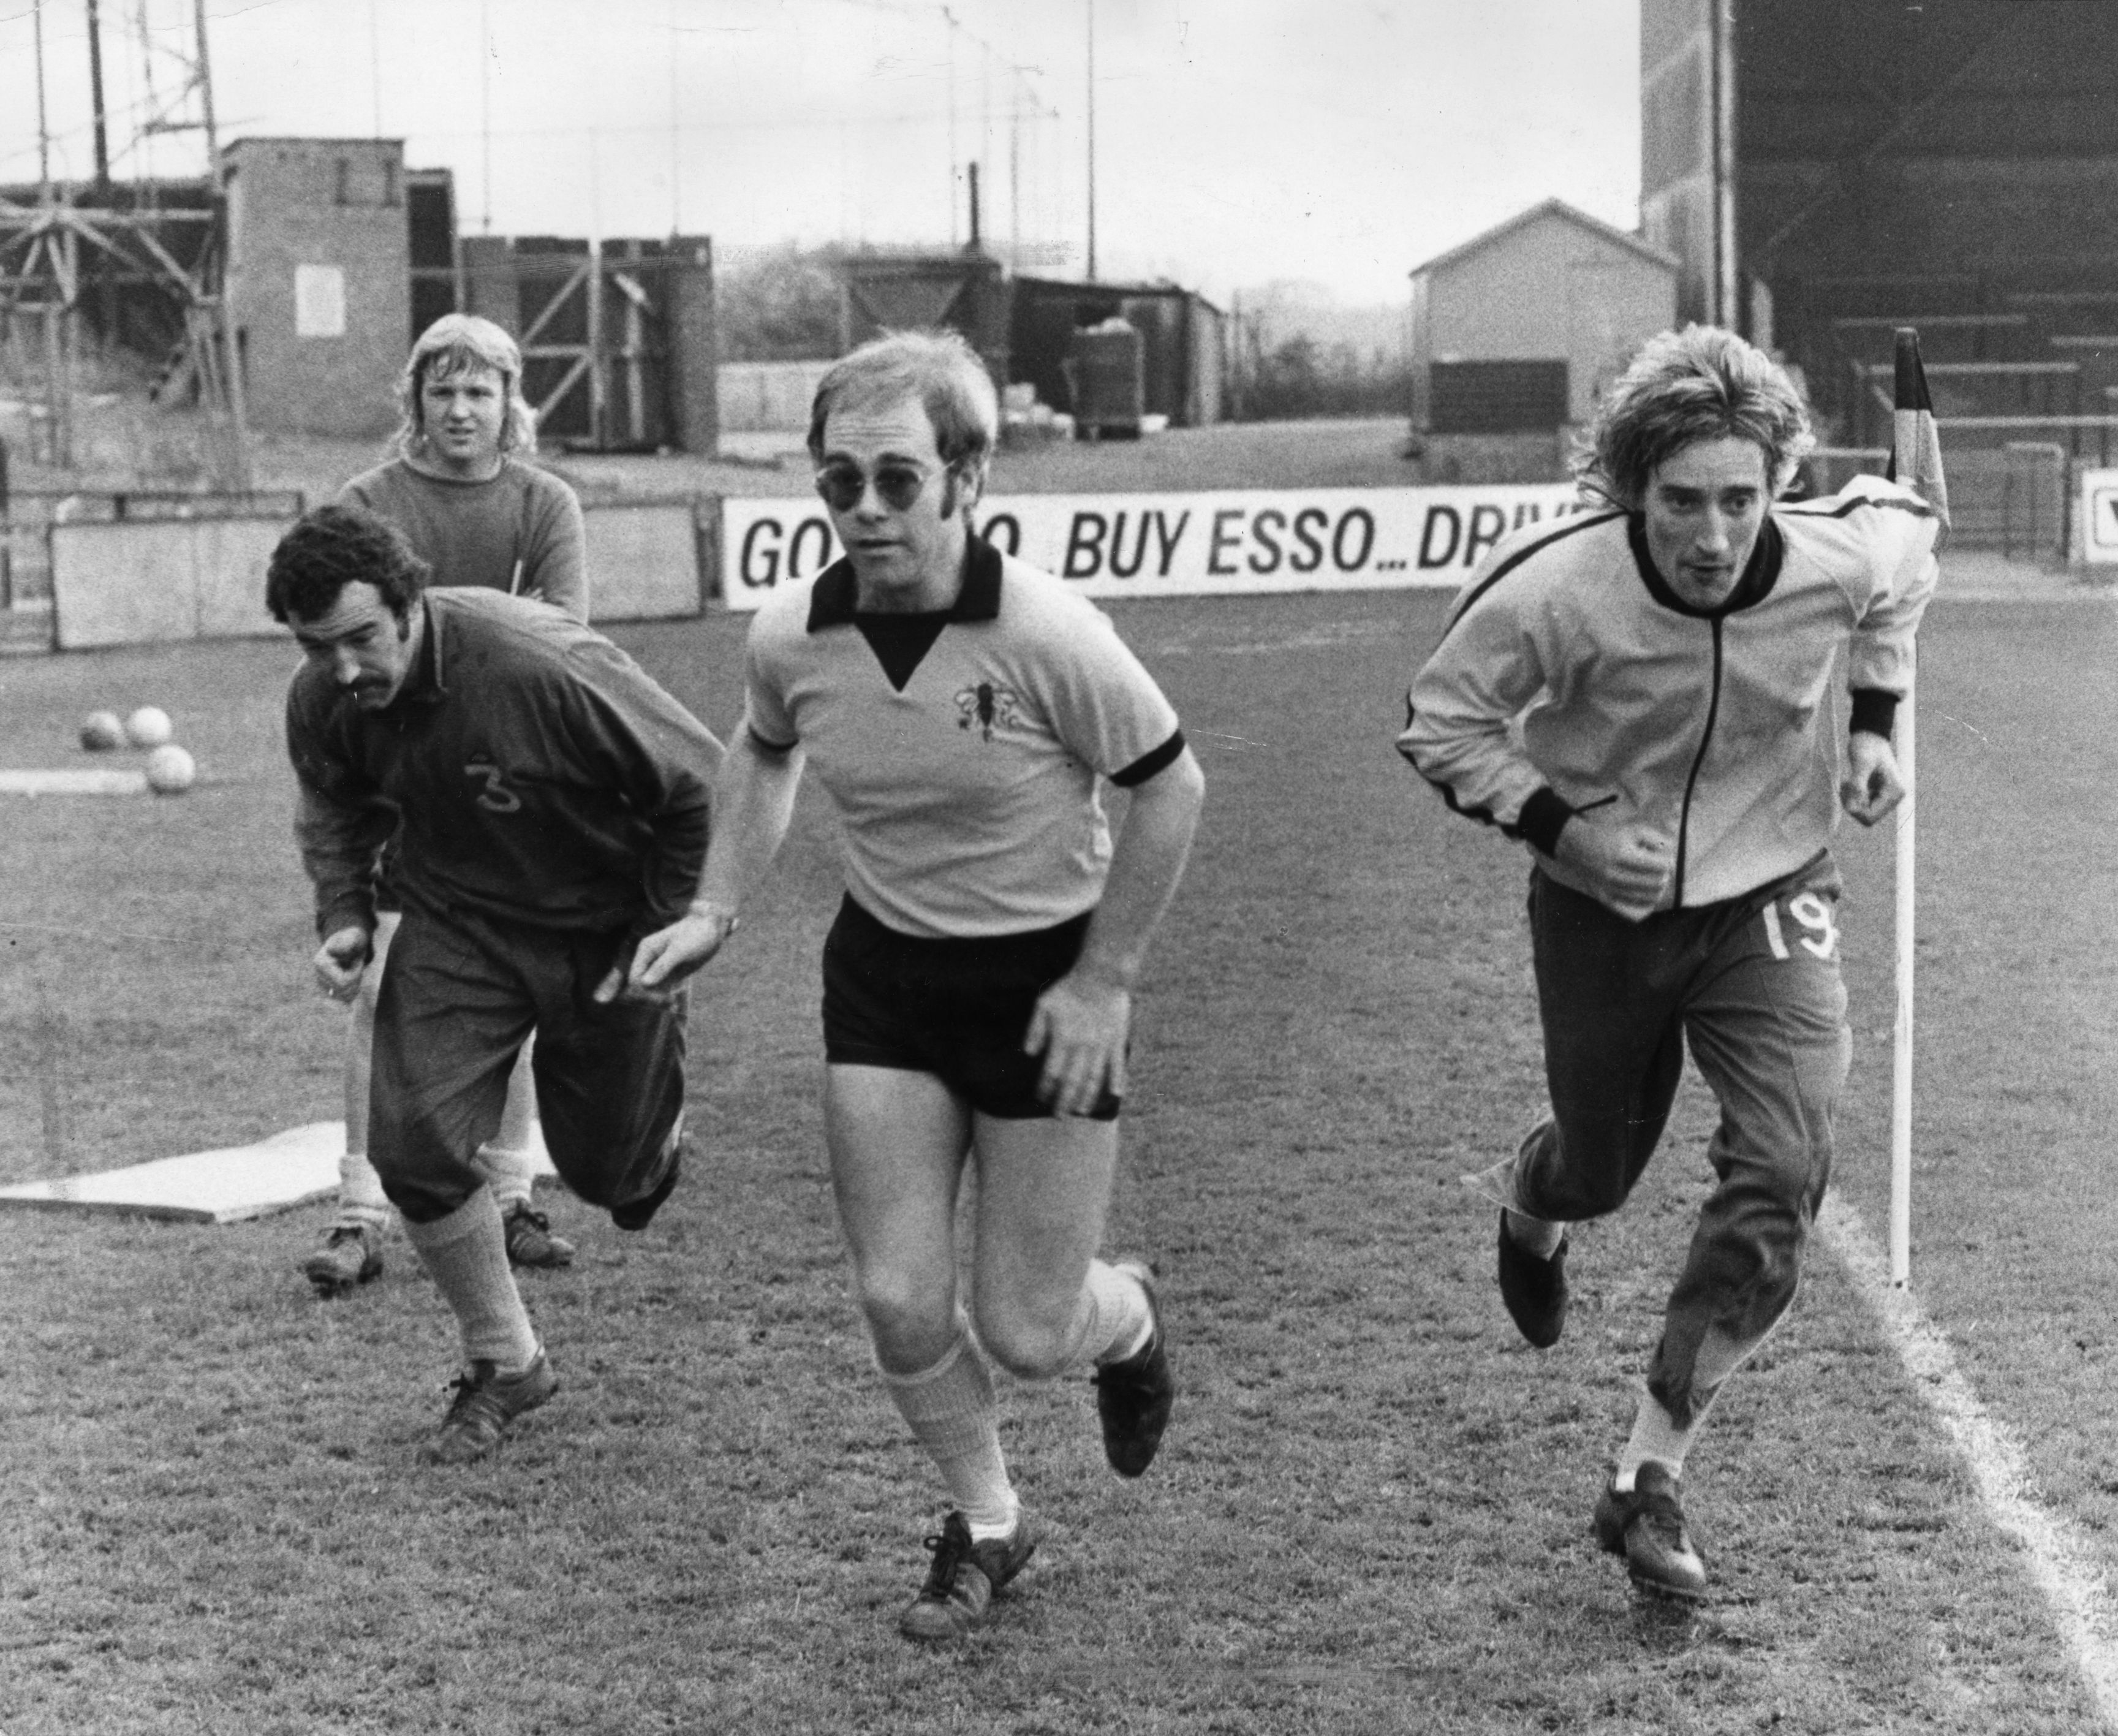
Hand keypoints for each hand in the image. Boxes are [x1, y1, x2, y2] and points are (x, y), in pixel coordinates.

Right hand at [312, 926, 371, 1001]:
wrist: (350, 942)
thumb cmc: (354, 939)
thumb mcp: (354, 937)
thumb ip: (347, 942)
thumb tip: (332, 950)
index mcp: (320, 963)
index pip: (344, 981)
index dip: (356, 971)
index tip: (356, 958)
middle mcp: (318, 976)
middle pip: (344, 991)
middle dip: (356, 978)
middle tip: (357, 963)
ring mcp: (321, 984)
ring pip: (345, 996)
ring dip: (355, 984)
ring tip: (354, 969)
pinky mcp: (327, 990)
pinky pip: (344, 999)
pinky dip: (353, 990)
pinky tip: (353, 978)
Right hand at [593, 908, 737, 1004]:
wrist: (712, 929)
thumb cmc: (696, 934)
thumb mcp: (680, 950)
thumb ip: (662, 966)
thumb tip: (644, 983)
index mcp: (646, 950)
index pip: (634, 978)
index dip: (642, 992)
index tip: (660, 998)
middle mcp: (648, 960)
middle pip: (639, 987)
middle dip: (649, 998)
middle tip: (668, 1003)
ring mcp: (658, 967)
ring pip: (649, 991)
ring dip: (657, 1000)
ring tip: (671, 1004)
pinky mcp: (669, 973)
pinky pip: (661, 990)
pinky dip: (664, 998)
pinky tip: (672, 1004)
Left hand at [1024, 971, 1130, 1116]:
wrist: (1102, 974)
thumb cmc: (1069, 988)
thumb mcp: (1044, 1004)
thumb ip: (1034, 1030)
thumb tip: (1028, 1054)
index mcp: (1063, 1039)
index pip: (1052, 1073)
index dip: (1045, 1089)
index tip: (1040, 1098)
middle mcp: (1083, 1047)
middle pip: (1072, 1082)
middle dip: (1064, 1102)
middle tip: (1059, 1117)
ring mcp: (1102, 1046)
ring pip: (1094, 1078)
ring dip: (1086, 1098)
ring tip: (1080, 1111)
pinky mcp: (1117, 1040)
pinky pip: (1117, 1065)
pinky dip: (1117, 1080)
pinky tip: (1115, 1094)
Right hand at [1553, 819, 1672, 912]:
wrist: (1577, 847)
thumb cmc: (1610, 836)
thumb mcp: (1634, 829)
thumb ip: (1658, 840)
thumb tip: (1673, 857)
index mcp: (1623, 854)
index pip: (1661, 866)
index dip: (1668, 861)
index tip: (1663, 857)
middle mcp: (1614, 874)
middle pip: (1658, 883)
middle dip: (1664, 876)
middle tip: (1659, 869)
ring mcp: (1609, 889)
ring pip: (1649, 899)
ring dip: (1658, 890)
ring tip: (1653, 880)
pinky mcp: (1604, 900)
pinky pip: (1633, 914)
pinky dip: (1646, 908)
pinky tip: (1647, 898)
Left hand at [1840, 732, 1904, 826]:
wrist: (1869, 735)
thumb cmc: (1867, 746)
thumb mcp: (1861, 763)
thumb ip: (1858, 785)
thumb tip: (1854, 807)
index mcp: (1895, 791)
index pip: (1871, 817)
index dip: (1854, 809)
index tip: (1847, 791)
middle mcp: (1894, 797)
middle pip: (1866, 818)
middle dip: (1852, 804)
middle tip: (1844, 786)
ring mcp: (1886, 797)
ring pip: (1862, 813)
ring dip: (1850, 800)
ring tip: (1846, 782)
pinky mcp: (1877, 794)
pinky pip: (1861, 805)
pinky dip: (1851, 797)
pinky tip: (1848, 783)